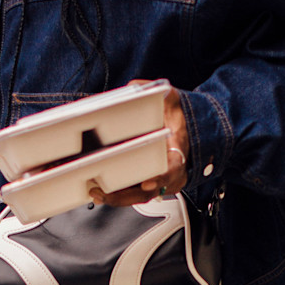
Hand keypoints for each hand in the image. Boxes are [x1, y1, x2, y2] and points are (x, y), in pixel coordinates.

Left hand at [91, 83, 189, 207]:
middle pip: (149, 191)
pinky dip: (118, 194)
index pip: (173, 168)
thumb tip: (134, 87)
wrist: (190, 130)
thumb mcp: (171, 98)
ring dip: (117, 198)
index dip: (161, 178)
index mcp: (179, 151)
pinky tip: (100, 190)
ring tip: (95, 192)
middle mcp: (173, 171)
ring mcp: (163, 181)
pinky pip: (135, 194)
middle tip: (103, 192)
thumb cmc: (179, 117)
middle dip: (124, 196)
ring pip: (140, 196)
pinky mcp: (153, 184)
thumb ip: (152, 90)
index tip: (147, 182)